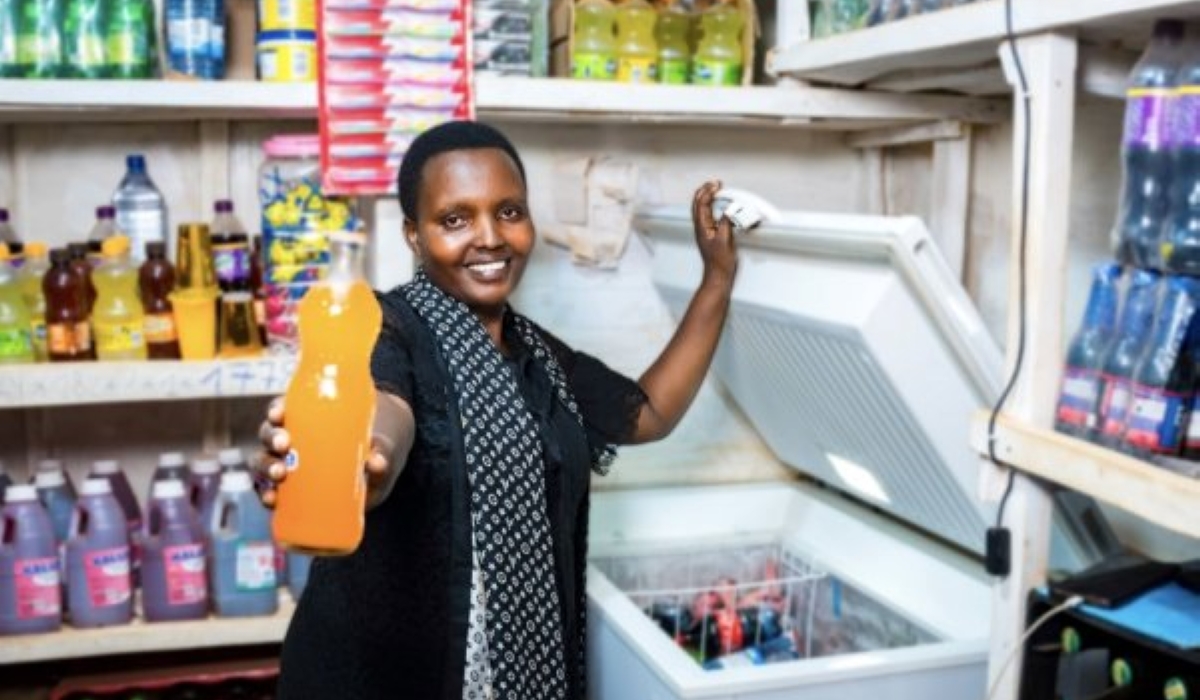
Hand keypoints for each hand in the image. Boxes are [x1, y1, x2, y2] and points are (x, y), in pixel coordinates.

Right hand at [255, 396, 390, 508]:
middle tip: (284, 445)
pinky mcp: (291, 490)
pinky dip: (266, 494)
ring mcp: (288, 465)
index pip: (284, 409)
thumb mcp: (382, 444)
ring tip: (279, 474)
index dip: (276, 410)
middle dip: (271, 438)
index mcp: (307, 418)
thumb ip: (381, 451)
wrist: (379, 470)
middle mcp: (291, 439)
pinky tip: (271, 499)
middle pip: (268, 434)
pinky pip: (269, 490)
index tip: (279, 415)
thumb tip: (377, 463)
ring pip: (264, 461)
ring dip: (266, 467)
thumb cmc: (377, 444)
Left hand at [691, 180, 737, 288]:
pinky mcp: (711, 235)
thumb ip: (726, 223)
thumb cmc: (720, 262)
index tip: (717, 184)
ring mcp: (705, 231)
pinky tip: (720, 207)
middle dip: (705, 191)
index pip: (701, 204)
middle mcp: (701, 227)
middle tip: (715, 183)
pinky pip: (710, 216)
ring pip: (702, 209)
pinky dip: (713, 207)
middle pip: (698, 204)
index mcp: (702, 227)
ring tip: (716, 190)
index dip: (708, 191)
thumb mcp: (725, 240)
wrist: (718, 276)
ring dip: (708, 198)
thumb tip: (730, 209)